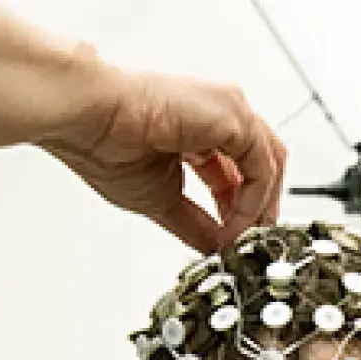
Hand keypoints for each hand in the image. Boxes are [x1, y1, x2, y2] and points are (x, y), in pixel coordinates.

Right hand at [44, 66, 286, 251]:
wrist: (90, 122)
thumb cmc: (106, 144)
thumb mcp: (163, 200)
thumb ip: (195, 225)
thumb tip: (215, 248)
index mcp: (199, 129)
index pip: (238, 171)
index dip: (240, 209)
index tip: (232, 240)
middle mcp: (218, 114)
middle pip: (263, 163)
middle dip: (259, 208)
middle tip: (247, 244)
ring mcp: (228, 111)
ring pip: (270, 162)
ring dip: (260, 208)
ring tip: (241, 240)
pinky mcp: (233, 115)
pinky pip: (262, 165)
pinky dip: (254, 201)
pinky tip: (234, 225)